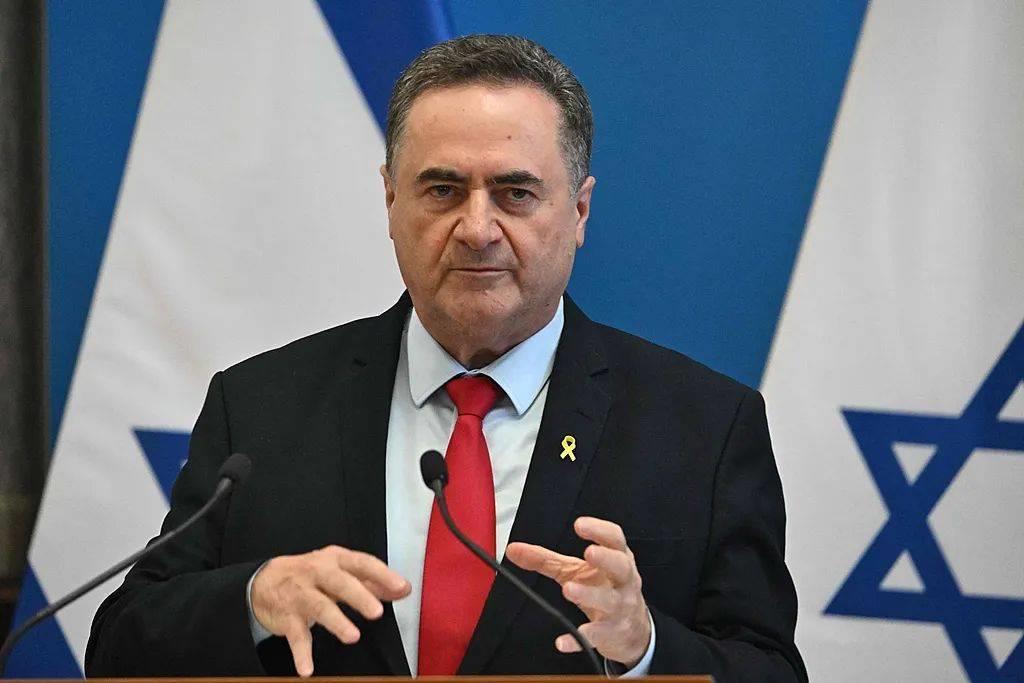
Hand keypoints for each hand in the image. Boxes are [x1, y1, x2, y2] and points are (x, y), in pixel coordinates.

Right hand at [251, 545, 410, 675]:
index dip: (382, 574)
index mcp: (336, 559)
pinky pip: (296, 636)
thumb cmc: (310, 575)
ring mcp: (301, 594)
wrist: (263, 581)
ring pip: (319, 607)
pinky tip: (307, 669)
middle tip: (376, 612)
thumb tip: (403, 589)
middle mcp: (318, 573)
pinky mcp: (287, 617)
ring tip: (352, 637)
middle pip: (340, 583)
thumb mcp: (340, 571)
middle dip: (359, 596)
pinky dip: (301, 654)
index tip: (401, 587)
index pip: (362, 563)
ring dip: (336, 622)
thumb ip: (372, 581)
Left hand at [505, 517, 650, 667]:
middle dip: (606, 558)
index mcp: (616, 560)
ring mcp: (620, 608)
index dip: (600, 530)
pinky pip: (596, 636)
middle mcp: (622, 582)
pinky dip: (579, 639)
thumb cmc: (604, 589)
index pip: (615, 540)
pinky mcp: (611, 633)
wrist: (632, 631)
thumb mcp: (576, 570)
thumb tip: (514, 550)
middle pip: (621, 566)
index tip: (580, 525)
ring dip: (589, 595)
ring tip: (569, 589)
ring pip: (609, 601)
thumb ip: (546, 559)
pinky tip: (563, 641)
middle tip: (589, 553)